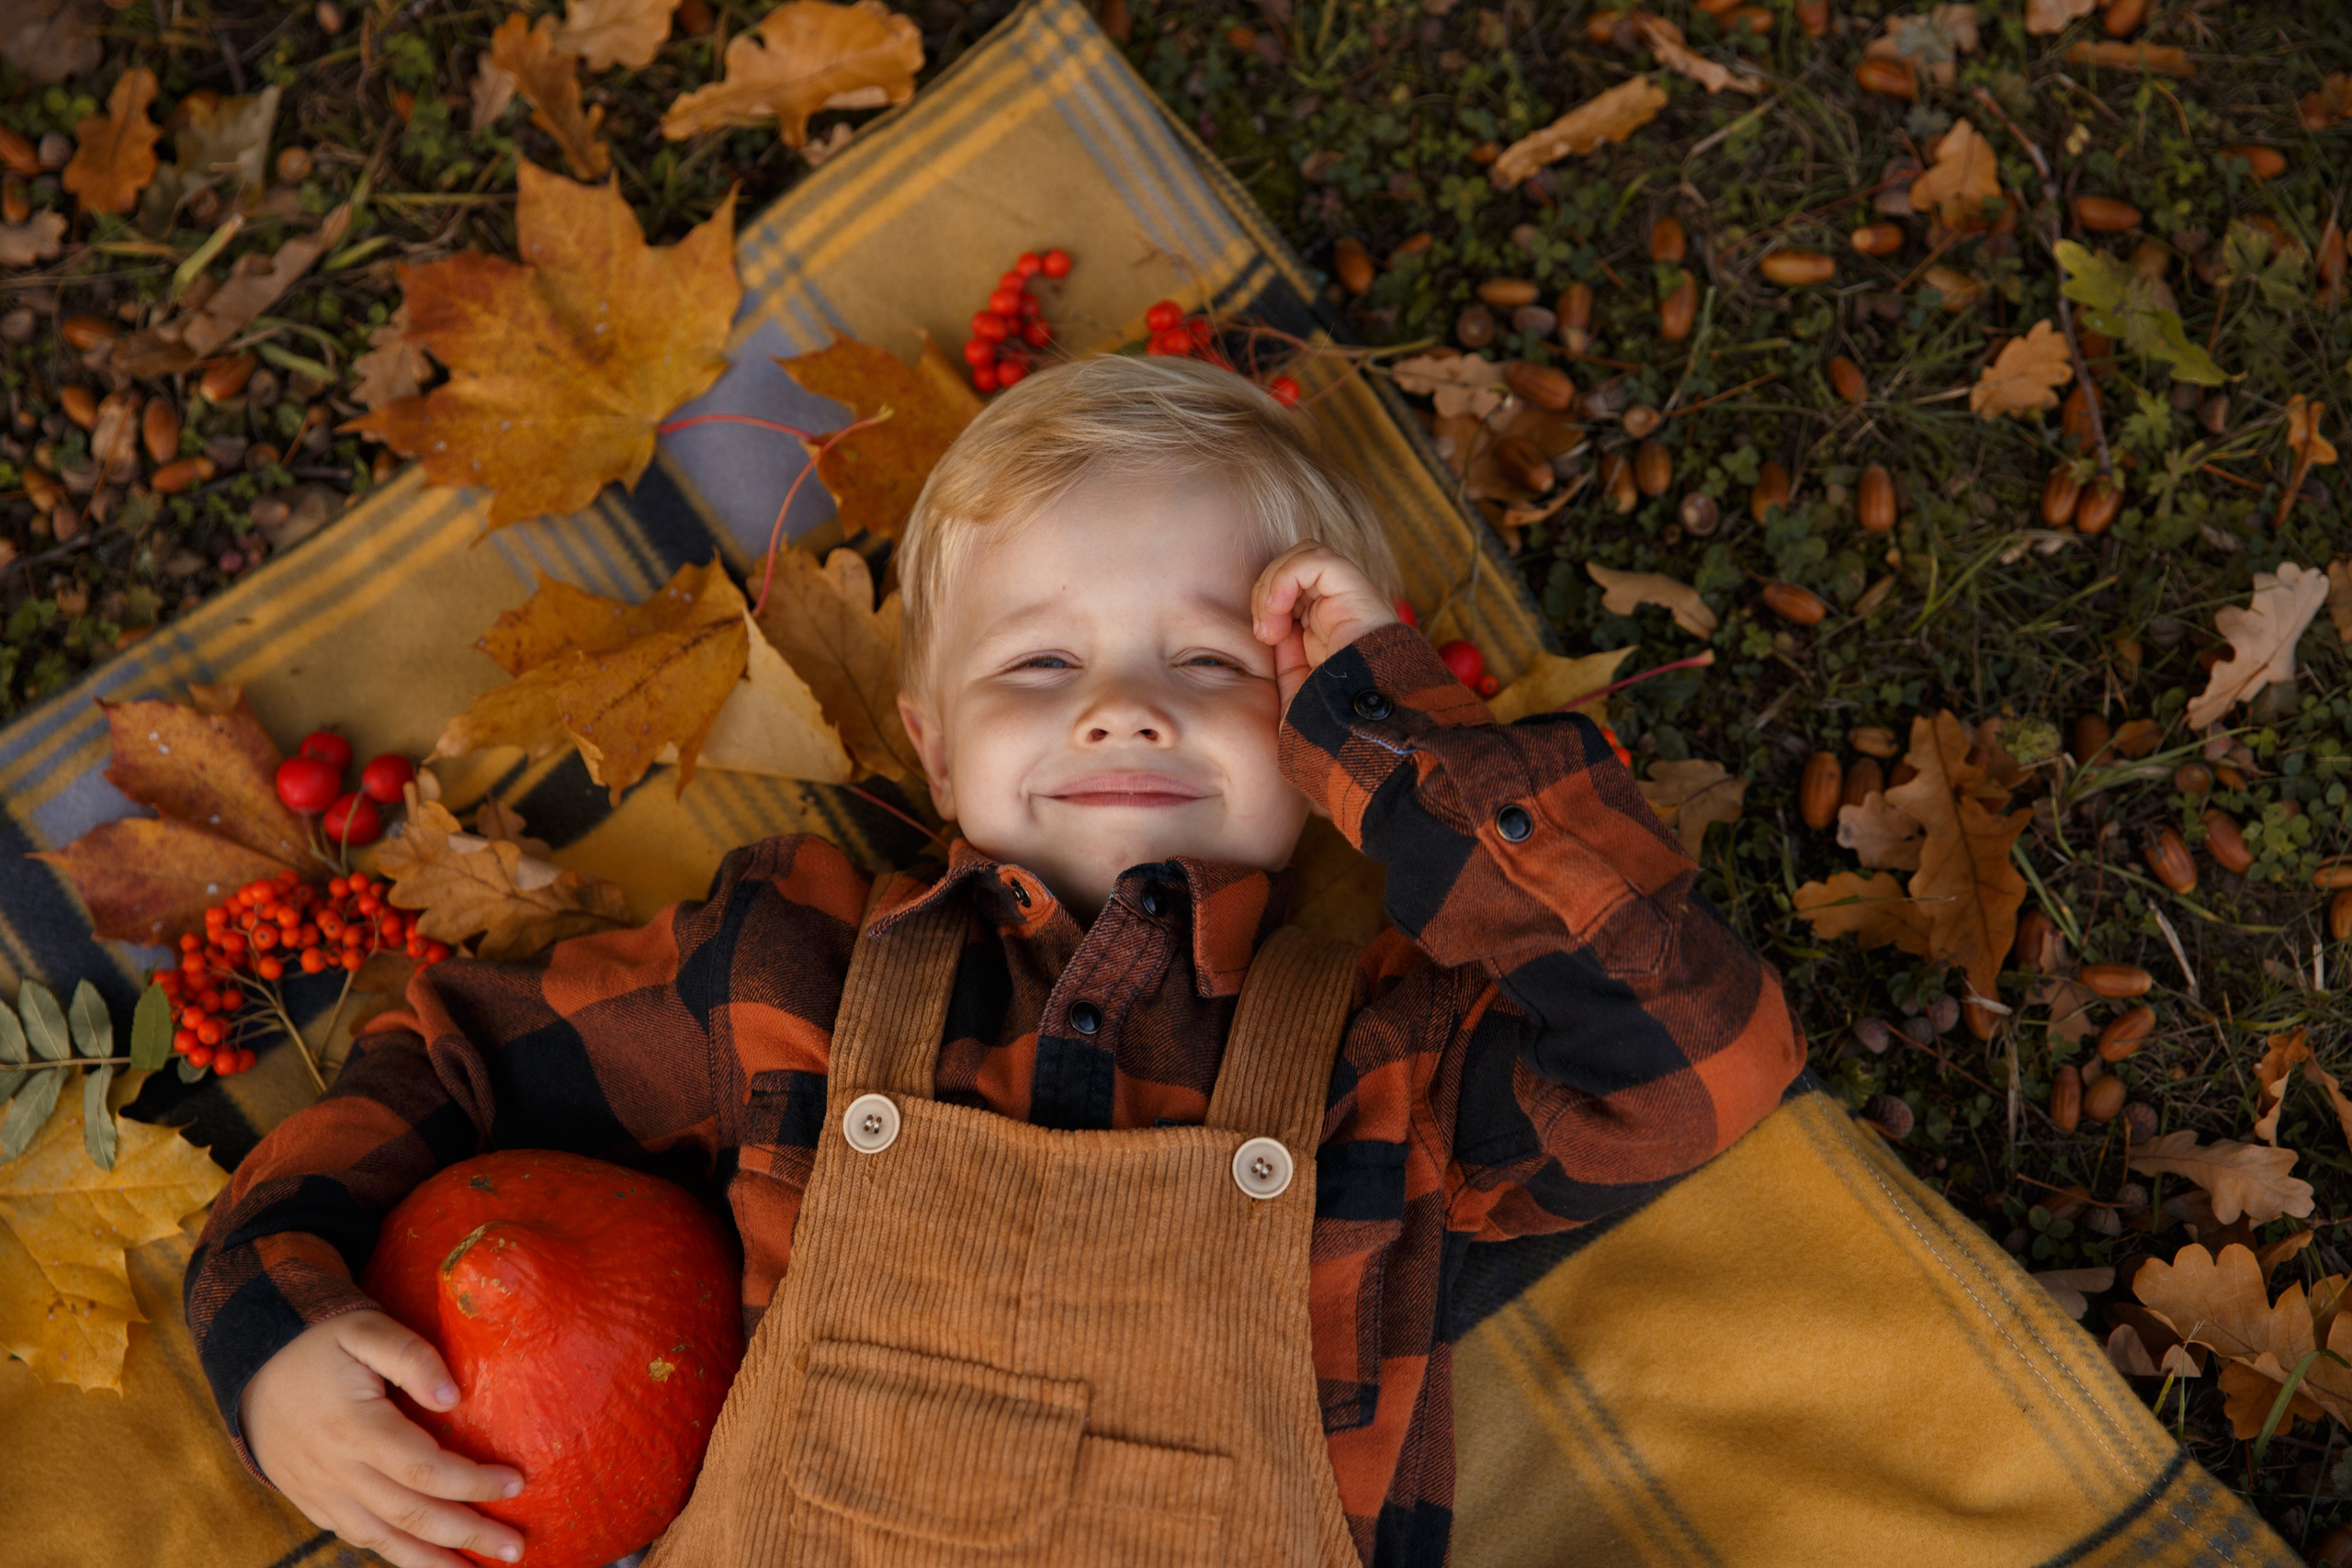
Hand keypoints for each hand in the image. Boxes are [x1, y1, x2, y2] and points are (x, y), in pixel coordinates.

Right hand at [242, 1309, 526, 1567]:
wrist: (250, 1360)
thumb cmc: (318, 1339)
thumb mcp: (365, 1328)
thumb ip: (411, 1356)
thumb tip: (453, 1396)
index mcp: (354, 1427)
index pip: (423, 1469)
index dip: (471, 1482)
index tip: (517, 1483)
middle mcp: (336, 1470)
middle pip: (410, 1515)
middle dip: (466, 1534)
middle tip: (515, 1548)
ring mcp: (320, 1492)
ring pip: (383, 1539)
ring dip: (433, 1561)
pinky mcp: (312, 1501)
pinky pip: (359, 1536)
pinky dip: (396, 1552)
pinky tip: (427, 1559)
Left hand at [1250, 543, 1398, 709]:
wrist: (1362, 734)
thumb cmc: (1332, 722)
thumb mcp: (1297, 688)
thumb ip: (1285, 657)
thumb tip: (1269, 624)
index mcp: (1328, 629)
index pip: (1292, 586)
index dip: (1267, 601)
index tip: (1262, 637)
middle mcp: (1341, 609)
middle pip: (1295, 565)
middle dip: (1266, 589)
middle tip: (1264, 632)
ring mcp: (1351, 600)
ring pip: (1305, 554)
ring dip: (1275, 582)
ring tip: (1272, 623)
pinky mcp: (1360, 594)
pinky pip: (1319, 560)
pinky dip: (1288, 577)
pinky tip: (1279, 609)